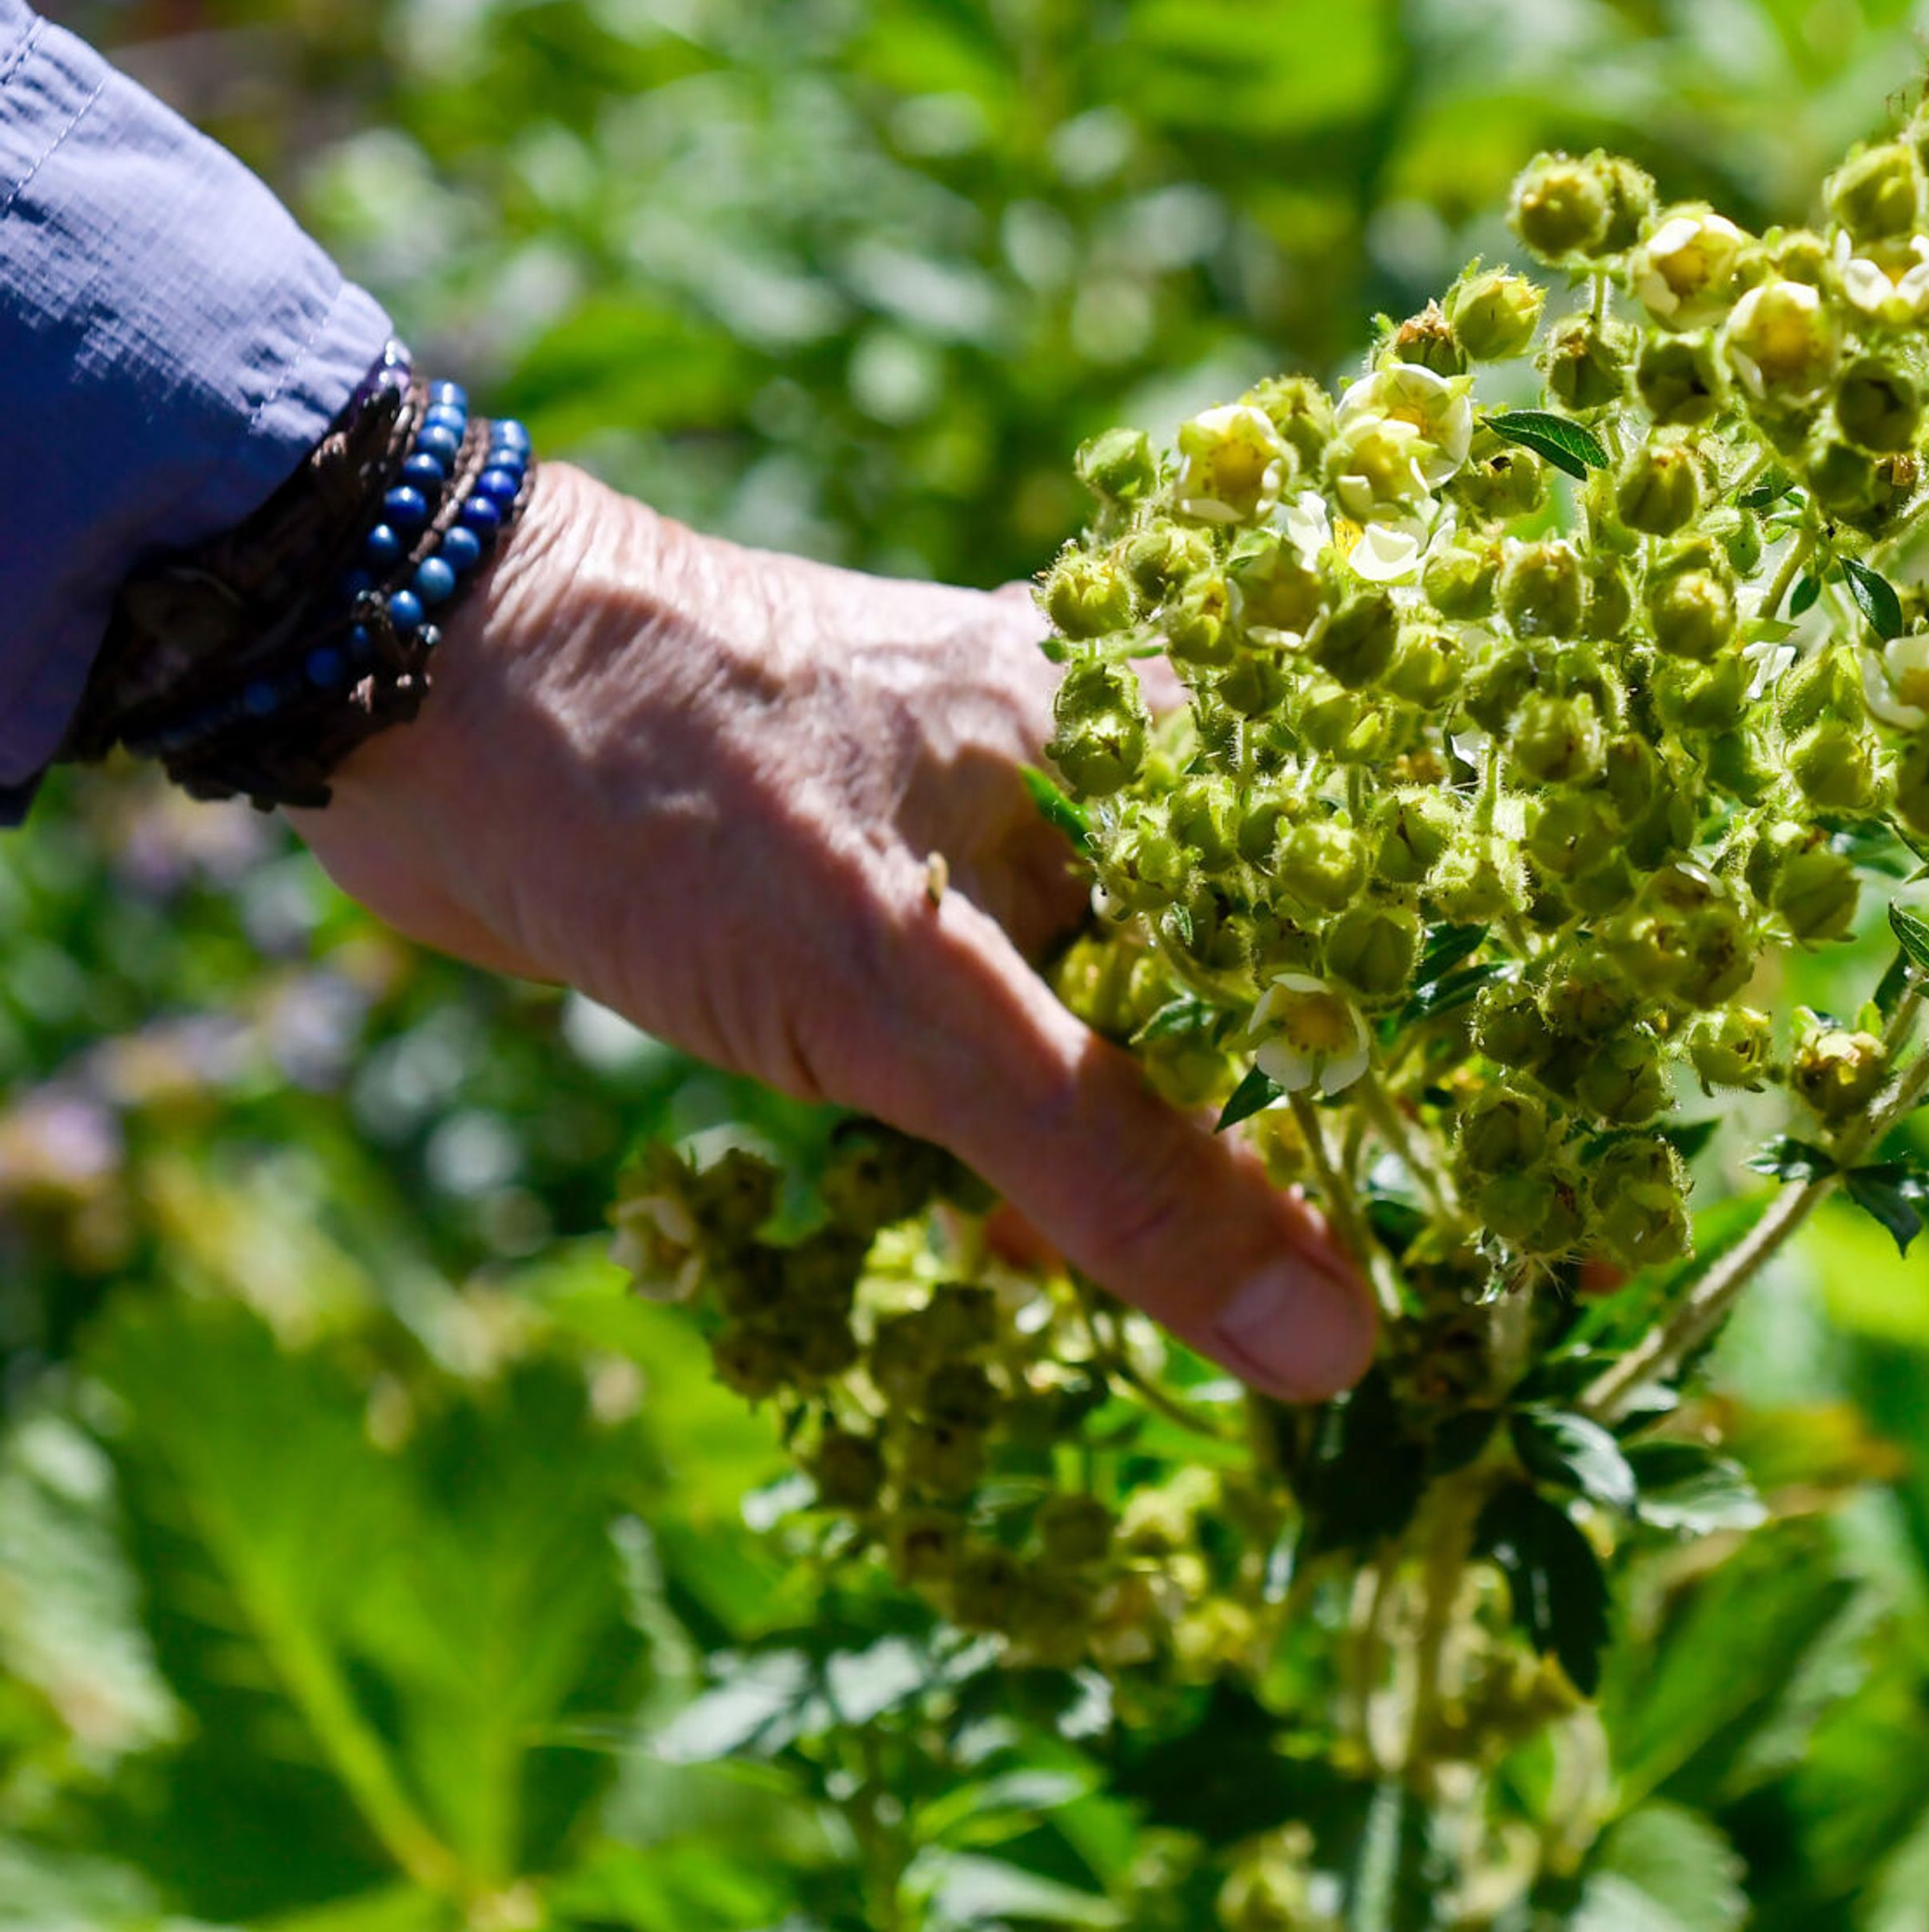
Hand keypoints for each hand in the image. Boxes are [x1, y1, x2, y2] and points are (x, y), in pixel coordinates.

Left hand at [295, 463, 1377, 1400]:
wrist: (411, 686)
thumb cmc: (684, 799)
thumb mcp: (917, 1008)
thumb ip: (1127, 1175)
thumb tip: (1330, 1347)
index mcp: (1168, 744)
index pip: (1350, 948)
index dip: (1384, 1115)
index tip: (1411, 1273)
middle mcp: (1110, 779)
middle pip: (1240, 1011)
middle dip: (1226, 1169)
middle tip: (1240, 1332)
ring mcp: (994, 836)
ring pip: (1110, 1038)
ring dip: (1096, 1171)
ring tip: (1057, 1282)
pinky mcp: (887, 896)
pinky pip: (996, 1044)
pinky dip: (992, 1143)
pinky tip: (975, 1231)